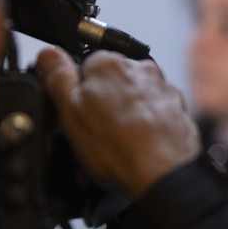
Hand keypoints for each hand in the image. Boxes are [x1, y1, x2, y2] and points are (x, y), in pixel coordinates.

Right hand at [36, 48, 200, 197]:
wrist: (163, 174)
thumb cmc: (118, 147)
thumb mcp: (70, 111)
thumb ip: (58, 77)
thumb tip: (49, 54)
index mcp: (110, 64)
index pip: (84, 69)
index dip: (76, 96)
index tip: (75, 115)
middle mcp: (141, 70)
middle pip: (111, 87)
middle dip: (100, 113)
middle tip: (92, 140)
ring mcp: (164, 90)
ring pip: (132, 105)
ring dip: (120, 126)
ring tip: (112, 154)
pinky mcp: (179, 111)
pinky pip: (153, 119)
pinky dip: (143, 133)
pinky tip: (135, 153)